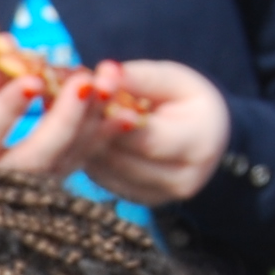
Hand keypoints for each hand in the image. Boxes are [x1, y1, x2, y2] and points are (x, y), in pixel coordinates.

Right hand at [0, 60, 116, 180]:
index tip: (33, 80)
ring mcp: (27, 192)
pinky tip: (123, 113)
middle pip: (34, 157)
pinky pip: (80, 163)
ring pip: (65, 161)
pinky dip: (101, 136)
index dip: (7, 108)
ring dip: (91, 125)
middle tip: (85, 82)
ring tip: (109, 88)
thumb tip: (11, 44)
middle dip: (63, 119)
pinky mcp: (53, 192)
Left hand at [82, 59, 230, 205]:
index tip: (86, 93)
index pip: (146, 138)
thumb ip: (139, 77)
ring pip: (107, 171)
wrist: (207, 134)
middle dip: (92, 129)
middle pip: (122, 158)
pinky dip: (89, 156)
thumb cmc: (188, 100)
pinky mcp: (141, 200)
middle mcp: (184, 179)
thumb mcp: (172, 79)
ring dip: (85, 143)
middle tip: (67, 102)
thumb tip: (103, 74)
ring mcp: (162, 196)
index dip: (112, 118)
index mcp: (201, 144)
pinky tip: (81, 135)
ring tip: (72, 115)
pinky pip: (104, 179)